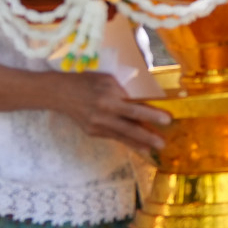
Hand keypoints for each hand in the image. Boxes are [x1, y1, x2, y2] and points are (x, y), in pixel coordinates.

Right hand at [44, 71, 170, 152]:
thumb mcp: (106, 80)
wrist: (59, 93)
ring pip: (123, 136)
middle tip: (163, 143)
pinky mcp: (93, 132)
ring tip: (154, 148)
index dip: (151, 115)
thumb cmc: (86, 81)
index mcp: (108, 98)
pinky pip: (114, 137)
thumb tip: (141, 103)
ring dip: (140, 143)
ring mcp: (97, 125)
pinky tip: (140, 146)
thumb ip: (123, 91)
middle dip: (148, 136)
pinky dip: (128, 141)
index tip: (167, 119)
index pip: (134, 108)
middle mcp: (103, 114)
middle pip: (130, 127)